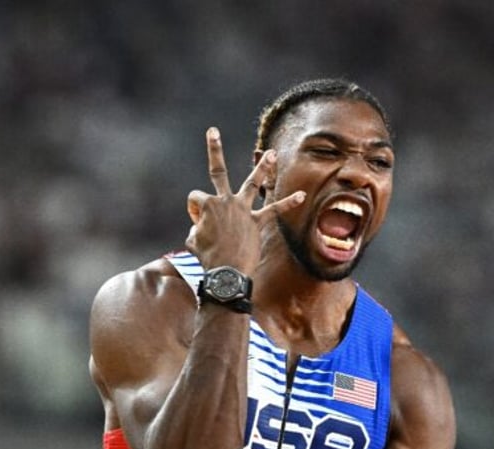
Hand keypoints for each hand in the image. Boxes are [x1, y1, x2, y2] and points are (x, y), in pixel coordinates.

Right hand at [185, 127, 304, 272]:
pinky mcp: (257, 222)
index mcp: (206, 205)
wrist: (226, 272)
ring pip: (253, 182)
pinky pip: (275, 209)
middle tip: (213, 131)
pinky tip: (301, 195)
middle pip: (217, 171)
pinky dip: (288, 203)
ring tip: (272, 153)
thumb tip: (202, 228)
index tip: (197, 225)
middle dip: (213, 149)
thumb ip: (197, 229)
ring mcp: (243, 210)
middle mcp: (225, 201)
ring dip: (263, 167)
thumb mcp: (192, 241)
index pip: (196, 198)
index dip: (193, 211)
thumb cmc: (207, 258)